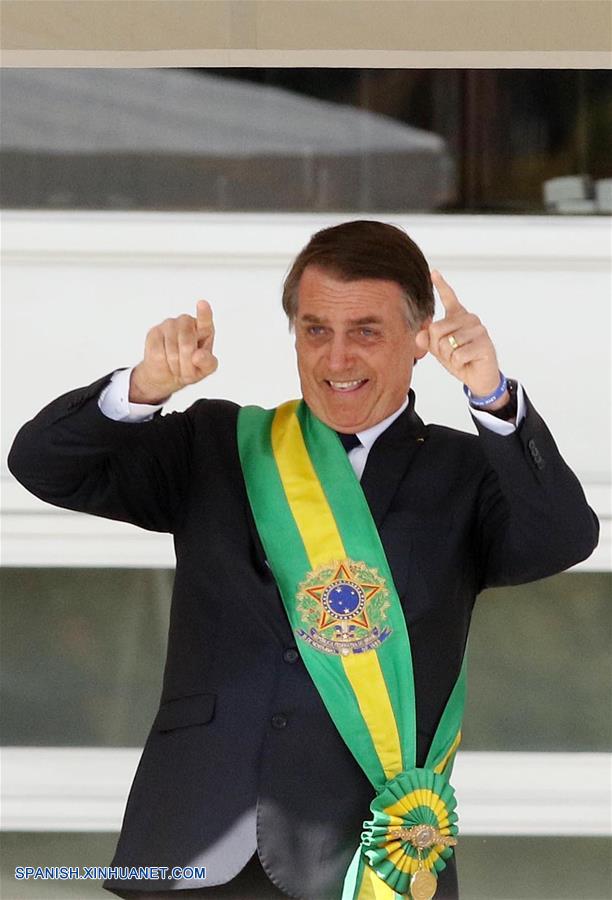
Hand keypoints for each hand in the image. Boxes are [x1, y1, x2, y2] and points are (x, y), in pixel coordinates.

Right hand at [129, 301, 217, 403]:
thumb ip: (207, 363)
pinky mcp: (154, 333)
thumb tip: (198, 356)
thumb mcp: (205, 369)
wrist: (167, 374)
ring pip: (172, 350)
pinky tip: (165, 362)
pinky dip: (164, 364)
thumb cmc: (190, 366)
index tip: (202, 304)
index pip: (205, 320)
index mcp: (204, 329)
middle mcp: (187, 322)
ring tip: (177, 368)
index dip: (204, 313)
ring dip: (176, 366)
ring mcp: (169, 325)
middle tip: (187, 372)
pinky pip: (159, 353)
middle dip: (187, 364)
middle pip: (187, 344)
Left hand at [415, 271, 506, 405]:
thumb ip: (428, 341)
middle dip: (438, 347)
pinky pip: (458, 355)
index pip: (449, 298)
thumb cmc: (460, 360)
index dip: (441, 285)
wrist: (479, 378)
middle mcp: (469, 318)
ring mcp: (478, 329)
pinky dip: (458, 363)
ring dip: (449, 357)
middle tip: (451, 354)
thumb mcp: (439, 351)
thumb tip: (419, 335)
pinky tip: (468, 361)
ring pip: (447, 343)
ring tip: (461, 358)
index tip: (434, 272)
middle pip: (436, 328)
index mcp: (458, 317)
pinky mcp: (484, 343)